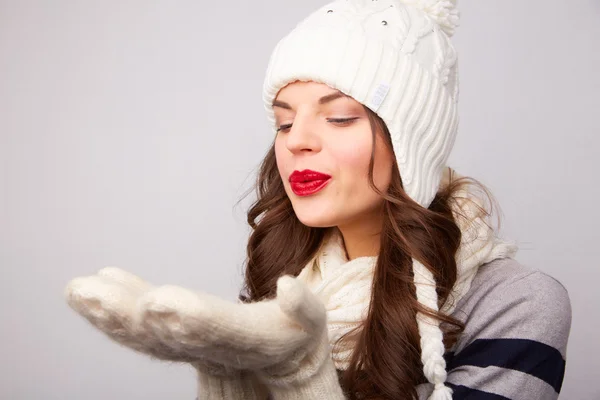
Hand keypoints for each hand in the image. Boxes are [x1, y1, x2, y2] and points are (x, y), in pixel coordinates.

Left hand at [65, 267, 344, 398]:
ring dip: (108, 313)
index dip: (189, 318)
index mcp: (246, 341)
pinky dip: (116, 305)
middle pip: (163, 334)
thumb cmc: (297, 336)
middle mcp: (209, 347)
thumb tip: (288, 286)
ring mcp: (187, 343)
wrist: (277, 360)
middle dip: (126, 314)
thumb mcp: (311, 322)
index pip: (215, 331)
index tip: (157, 301)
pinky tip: (95, 281)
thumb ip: (304, 307)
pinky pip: (141, 323)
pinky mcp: (175, 332)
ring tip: (76, 289)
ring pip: (142, 333)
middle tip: (89, 293)